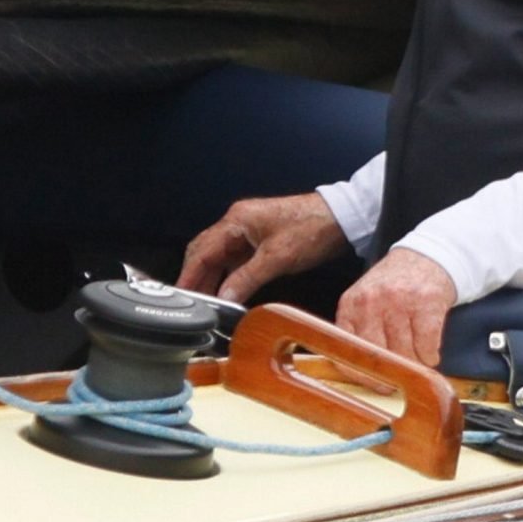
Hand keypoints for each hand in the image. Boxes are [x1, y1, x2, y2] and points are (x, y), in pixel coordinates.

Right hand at [180, 192, 347, 303]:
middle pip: (205, 252)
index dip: (189, 275)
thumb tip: (224, 299)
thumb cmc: (311, 228)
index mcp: (236, 221)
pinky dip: (229, 276)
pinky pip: (236, 260)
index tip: (180, 296)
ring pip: (220, 257)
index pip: (202, 251)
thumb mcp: (277, 258)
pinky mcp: (261, 241)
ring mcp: (249, 232)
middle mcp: (238, 223)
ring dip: (212, 278)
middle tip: (189, 303)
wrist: (342, 217)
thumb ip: (246, 279)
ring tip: (206, 303)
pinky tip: (228, 293)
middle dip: (196, 277)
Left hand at [335, 247, 458, 367]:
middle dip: (393, 374)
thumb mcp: (365, 302)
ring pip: (406, 355)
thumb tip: (364, 377)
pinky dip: (430, 357)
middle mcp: (371, 301)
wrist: (426, 258)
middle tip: (402, 379)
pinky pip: (427, 348)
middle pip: (379, 357)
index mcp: (351, 305)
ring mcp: (399, 300)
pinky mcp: (426, 303)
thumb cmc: (394, 288)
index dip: (362, 376)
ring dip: (415, 364)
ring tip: (417, 356)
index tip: (375, 385)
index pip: (347, 352)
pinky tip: (429, 350)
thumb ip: (359, 332)